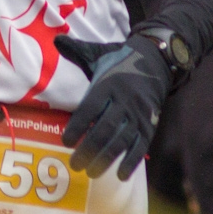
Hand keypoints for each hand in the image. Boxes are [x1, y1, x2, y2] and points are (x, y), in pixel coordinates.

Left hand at [55, 33, 170, 179]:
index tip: (65, 141)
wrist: (156, 62)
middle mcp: (123, 100)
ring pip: (121, 140)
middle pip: (105, 128)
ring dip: (106, 158)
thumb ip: (77, 52)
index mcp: (108, 83)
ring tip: (91, 173)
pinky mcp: (149, 124)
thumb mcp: (98, 54)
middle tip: (74, 165)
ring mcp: (138, 114)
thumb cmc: (119, 61)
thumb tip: (56, 39)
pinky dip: (131, 161)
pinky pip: (141, 145)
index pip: (90, 108)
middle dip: (89, 148)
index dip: (78, 125)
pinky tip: (120, 175)